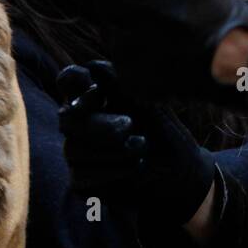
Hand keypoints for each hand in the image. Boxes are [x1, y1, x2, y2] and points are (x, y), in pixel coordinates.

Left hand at [33, 0, 247, 110]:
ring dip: (120, 22)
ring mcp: (138, 52)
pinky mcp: (133, 78)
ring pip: (106, 27)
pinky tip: (158, 48)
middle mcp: (146, 16)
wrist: (236, 60)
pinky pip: (116, 53)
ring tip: (159, 27)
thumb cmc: (210, 6)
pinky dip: (130, 47)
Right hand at [58, 60, 214, 226]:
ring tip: (142, 147)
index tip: (98, 92)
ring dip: (113, 150)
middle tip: (129, 125)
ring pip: (73, 150)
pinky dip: (113, 170)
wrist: (180, 170)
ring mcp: (78, 150)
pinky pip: (82, 175)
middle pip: (67, 118)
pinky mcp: (82, 180)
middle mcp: (79, 121)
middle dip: (100, 125)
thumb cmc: (162, 128)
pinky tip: (137, 165)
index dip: (73, 82)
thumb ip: (118, 83)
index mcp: (92, 94)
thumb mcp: (144, 100)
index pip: (68, 79)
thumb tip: (92, 67)